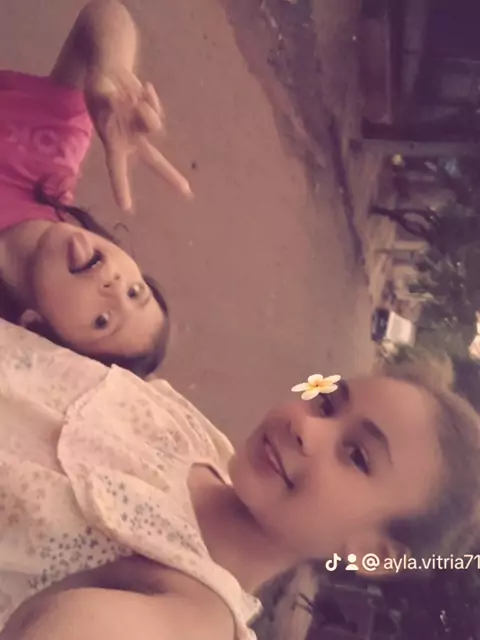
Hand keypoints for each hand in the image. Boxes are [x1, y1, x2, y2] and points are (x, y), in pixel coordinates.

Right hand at [85, 68, 192, 211]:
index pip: (116, 168)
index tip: (125, 207)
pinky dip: (151, 99)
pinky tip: (142, 90)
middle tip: (187, 192)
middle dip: (170, 176)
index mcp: (114, 142)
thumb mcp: (98, 92)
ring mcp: (144, 129)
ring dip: (145, 110)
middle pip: (155, 161)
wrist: (110, 73)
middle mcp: (131, 141)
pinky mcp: (153, 116)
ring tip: (130, 97)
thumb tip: (123, 103)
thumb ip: (109, 101)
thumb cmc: (99, 87)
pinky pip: (158, 111)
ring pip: (155, 126)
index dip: (120, 187)